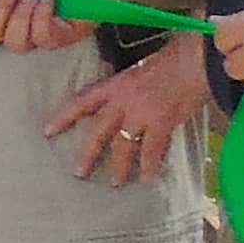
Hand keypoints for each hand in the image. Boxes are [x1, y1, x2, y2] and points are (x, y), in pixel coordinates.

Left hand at [42, 42, 217, 186]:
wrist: (195, 61)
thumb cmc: (171, 61)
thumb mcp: (139, 69)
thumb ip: (126, 88)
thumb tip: (120, 102)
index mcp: (115, 85)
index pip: (82, 101)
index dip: (63, 116)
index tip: (48, 130)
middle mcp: (123, 100)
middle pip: (98, 131)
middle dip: (87, 153)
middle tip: (78, 172)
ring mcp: (141, 113)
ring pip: (123, 145)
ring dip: (119, 166)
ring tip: (115, 182)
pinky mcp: (161, 123)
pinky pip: (151, 150)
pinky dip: (149, 165)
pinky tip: (147, 178)